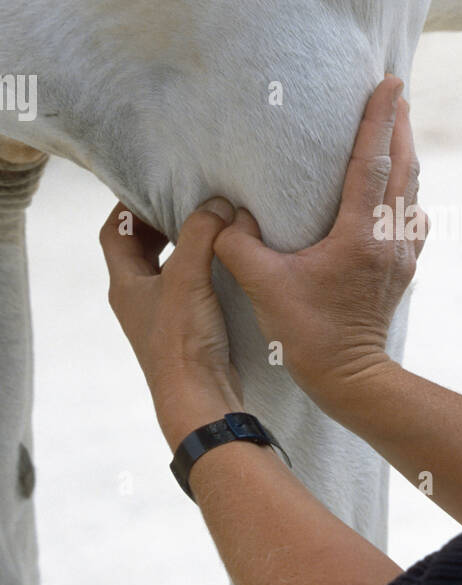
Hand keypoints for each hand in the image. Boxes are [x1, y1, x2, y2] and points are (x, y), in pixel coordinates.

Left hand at [100, 199, 243, 450]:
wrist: (200, 397)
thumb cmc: (183, 340)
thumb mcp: (188, 276)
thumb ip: (201, 233)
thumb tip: (218, 204)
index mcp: (125, 284)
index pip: (112, 233)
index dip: (126, 207)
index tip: (153, 187)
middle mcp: (137, 299)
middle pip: (138, 249)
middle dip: (158, 223)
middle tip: (186, 202)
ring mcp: (160, 316)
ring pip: (165, 269)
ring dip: (182, 246)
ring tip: (209, 227)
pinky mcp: (185, 330)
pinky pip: (187, 288)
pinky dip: (200, 270)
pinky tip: (225, 264)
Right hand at [212, 75, 427, 414]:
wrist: (351, 377)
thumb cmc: (307, 334)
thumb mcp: (262, 286)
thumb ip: (238, 244)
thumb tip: (228, 215)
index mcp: (360, 233)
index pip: (373, 161)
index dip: (380, 118)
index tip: (390, 82)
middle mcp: (389, 236)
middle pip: (404, 166)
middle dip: (400, 125)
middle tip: (398, 90)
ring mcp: (401, 252)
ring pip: (411, 190)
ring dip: (406, 154)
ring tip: (398, 127)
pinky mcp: (403, 267)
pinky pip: (412, 216)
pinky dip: (406, 191)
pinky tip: (397, 190)